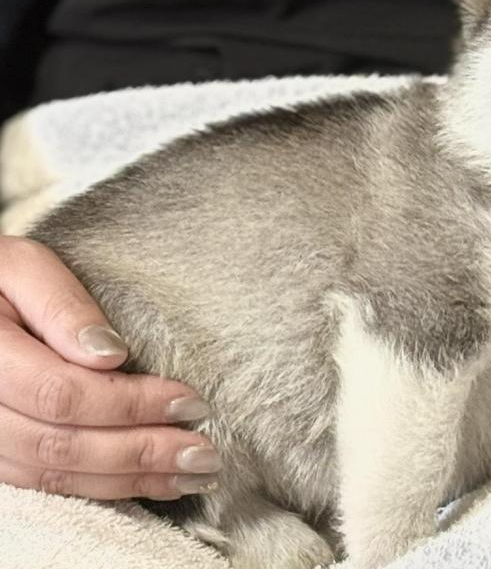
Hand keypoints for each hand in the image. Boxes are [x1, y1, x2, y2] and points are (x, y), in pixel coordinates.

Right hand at [0, 236, 220, 498]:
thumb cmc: (1, 276)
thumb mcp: (26, 268)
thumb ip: (62, 306)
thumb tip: (110, 353)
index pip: (63, 395)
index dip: (130, 404)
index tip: (190, 402)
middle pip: (63, 445)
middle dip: (142, 452)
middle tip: (205, 455)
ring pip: (55, 475)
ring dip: (129, 481)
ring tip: (190, 476)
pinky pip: (46, 485)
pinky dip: (102, 487)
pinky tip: (147, 484)